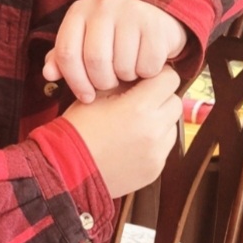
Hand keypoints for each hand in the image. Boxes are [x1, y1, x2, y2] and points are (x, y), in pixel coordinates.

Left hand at [44, 0, 186, 102]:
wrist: (154, 16)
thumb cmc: (111, 36)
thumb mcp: (83, 42)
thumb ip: (64, 58)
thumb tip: (48, 74)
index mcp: (78, 12)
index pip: (67, 53)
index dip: (75, 81)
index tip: (86, 97)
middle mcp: (102, 6)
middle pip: (95, 61)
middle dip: (103, 82)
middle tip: (110, 83)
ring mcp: (130, 12)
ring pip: (122, 65)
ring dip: (126, 77)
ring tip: (127, 71)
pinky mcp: (155, 24)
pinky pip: (147, 65)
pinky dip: (147, 73)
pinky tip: (145, 65)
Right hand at [61, 68, 181, 196]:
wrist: (67, 169)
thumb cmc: (78, 129)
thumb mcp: (97, 93)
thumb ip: (125, 80)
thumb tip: (142, 72)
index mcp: (139, 107)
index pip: (169, 79)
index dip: (157, 75)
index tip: (146, 79)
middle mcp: (154, 131)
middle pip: (175, 102)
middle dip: (160, 98)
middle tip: (140, 102)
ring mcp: (156, 153)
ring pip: (172, 126)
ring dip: (159, 122)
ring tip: (133, 125)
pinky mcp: (155, 169)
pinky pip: (163, 148)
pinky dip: (152, 143)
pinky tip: (130, 144)